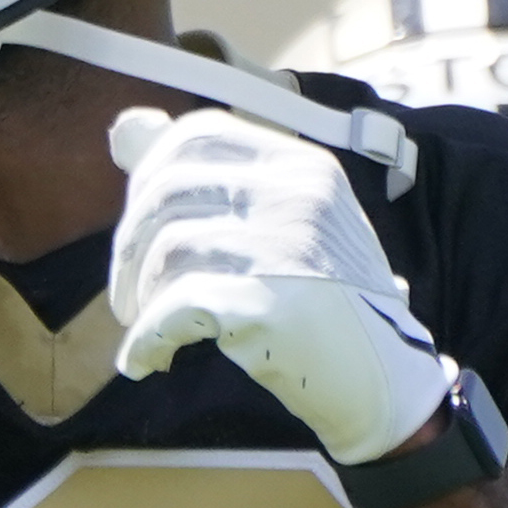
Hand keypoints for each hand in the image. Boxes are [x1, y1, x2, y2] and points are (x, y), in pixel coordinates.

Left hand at [107, 105, 453, 465]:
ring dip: (139, 294)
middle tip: (127, 292)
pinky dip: (148, 337)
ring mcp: (284, 246)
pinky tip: (146, 360)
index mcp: (302, 165)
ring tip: (143, 324)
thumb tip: (124, 129)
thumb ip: (213, 180)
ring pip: (167, 248)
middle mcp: (296, 194)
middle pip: (168, 189)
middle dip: (128, 244)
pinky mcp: (267, 303)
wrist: (383, 378)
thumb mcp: (286, 222)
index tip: (139, 226)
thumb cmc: (327, 301)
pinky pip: (175, 307)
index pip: (198, 134)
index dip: (148, 175)